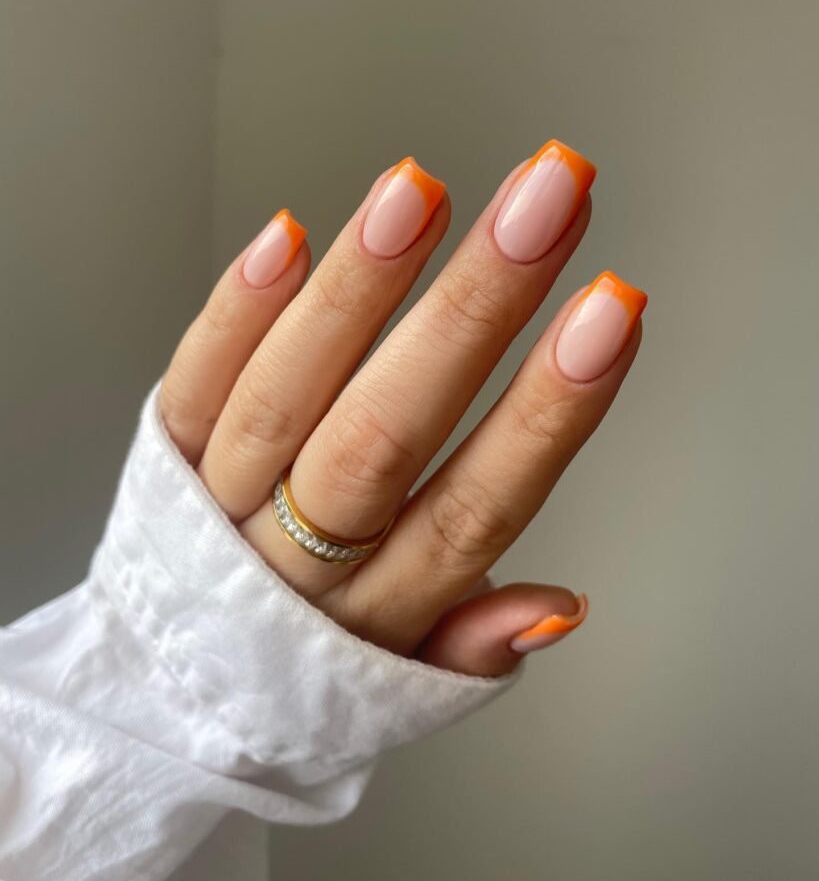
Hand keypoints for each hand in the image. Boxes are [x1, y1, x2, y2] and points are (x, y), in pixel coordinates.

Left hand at [158, 141, 645, 677]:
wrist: (168, 689)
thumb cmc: (302, 661)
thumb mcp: (398, 681)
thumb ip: (470, 646)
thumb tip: (559, 608)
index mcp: (378, 613)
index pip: (476, 506)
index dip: (547, 410)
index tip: (610, 310)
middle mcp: (295, 559)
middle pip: (387, 431)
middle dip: (474, 309)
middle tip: (545, 200)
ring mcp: (218, 507)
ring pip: (287, 395)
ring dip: (358, 289)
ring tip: (423, 192)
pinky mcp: (161, 461)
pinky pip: (193, 385)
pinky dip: (238, 313)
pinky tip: (289, 237)